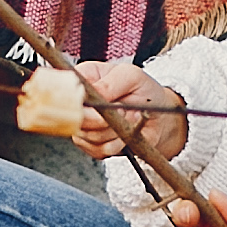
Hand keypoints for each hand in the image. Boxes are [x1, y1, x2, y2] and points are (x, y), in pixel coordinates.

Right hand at [72, 61, 189, 165]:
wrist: (160, 118)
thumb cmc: (145, 91)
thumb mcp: (132, 76)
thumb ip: (112, 82)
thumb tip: (95, 93)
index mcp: (83, 79)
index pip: (66, 90)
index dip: (81, 100)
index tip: (101, 102)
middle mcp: (79, 103)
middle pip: (75, 118)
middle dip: (101, 119)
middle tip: (122, 110)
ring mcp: (83, 125)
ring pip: (88, 136)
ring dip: (113, 131)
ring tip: (126, 118)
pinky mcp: (91, 145)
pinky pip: (98, 150)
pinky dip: (116, 144)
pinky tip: (124, 132)